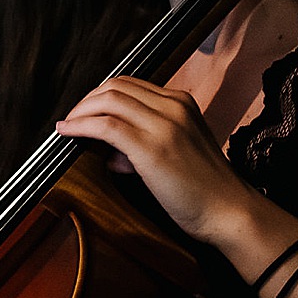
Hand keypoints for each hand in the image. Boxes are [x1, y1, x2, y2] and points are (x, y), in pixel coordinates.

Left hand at [55, 75, 260, 246]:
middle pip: (115, 87)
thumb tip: (112, 150)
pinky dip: (80, 126)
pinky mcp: (151, 148)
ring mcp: (164, 125)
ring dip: (80, 111)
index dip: (101, 95)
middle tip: (71, 118)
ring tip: (67, 126)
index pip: (130, 85)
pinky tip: (67, 132)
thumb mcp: (179, 151)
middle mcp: (173, 106)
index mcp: (181, 103)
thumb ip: (147, 142)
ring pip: (108, 100)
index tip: (85, 110)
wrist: (230, 212)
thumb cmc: (205, 189)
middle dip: (86, 100)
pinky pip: (105, 126)